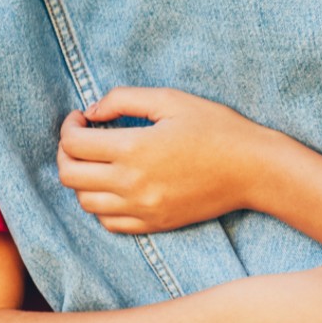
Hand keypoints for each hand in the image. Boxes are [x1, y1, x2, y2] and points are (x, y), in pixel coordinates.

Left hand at [57, 87, 276, 232]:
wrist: (254, 169)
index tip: (80, 117)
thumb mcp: (173, 100)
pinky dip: (101, 205)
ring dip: (81, 180)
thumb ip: (125, 99)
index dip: (69, 126)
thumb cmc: (218, 128)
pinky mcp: (153, 223)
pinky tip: (114, 186)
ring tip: (96, 162)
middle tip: (80, 138)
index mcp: (134, 148)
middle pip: (70, 175)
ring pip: (84, 202)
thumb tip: (92, 111)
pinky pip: (108, 222)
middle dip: (66, 152)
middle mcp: (131, 183)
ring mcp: (141, 208)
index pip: (74, 143)